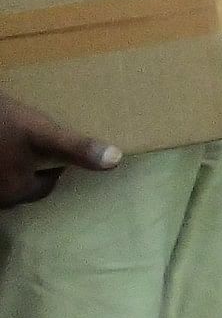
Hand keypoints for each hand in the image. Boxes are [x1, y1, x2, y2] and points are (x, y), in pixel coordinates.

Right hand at [0, 95, 116, 206]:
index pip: (45, 187)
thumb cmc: (1, 124)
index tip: (58, 151)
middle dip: (32, 168)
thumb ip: (76, 149)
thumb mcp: (42, 133)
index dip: (55, 167)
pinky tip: (7, 142)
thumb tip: (115, 160)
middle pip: (22, 185)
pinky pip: (0, 169)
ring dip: (14, 165)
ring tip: (21, 143)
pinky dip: (5, 160)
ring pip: (5, 179)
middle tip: (41, 145)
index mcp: (14, 192)